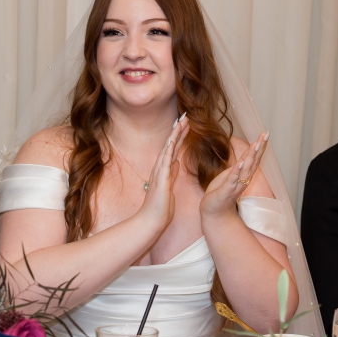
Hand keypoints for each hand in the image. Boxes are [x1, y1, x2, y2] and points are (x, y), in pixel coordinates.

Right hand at [136, 114, 186, 232]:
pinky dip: (169, 150)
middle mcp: (160, 168)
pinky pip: (165, 161)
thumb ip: (172, 173)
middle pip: (170, 145)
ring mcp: (159, 172)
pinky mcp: (160, 179)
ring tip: (181, 122)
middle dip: (178, 130)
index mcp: (164, 170)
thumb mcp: (170, 186)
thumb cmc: (161, 207)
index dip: (179, 136)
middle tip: (185, 116)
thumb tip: (177, 162)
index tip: (186, 125)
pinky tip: (173, 140)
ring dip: (174, 135)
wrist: (151, 220)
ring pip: (168, 149)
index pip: (173, 149)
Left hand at [201, 132, 267, 219]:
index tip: (265, 133)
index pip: (253, 158)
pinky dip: (237, 172)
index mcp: (243, 174)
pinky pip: (233, 180)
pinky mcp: (226, 191)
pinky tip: (240, 163)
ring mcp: (236, 185)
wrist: (214, 212)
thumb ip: (238, 166)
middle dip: (259, 148)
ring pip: (246, 169)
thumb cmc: (220, 194)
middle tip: (265, 135)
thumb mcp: (229, 176)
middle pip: (253, 161)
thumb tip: (245, 156)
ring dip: (251, 157)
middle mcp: (243, 179)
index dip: (259, 146)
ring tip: (256, 145)